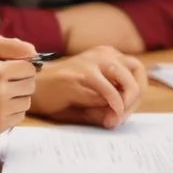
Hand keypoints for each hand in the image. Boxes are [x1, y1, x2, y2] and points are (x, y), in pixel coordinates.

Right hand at [0, 36, 37, 140]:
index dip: (20, 65)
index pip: (30, 67)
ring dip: (16, 96)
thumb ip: (3, 45)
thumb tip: (33, 51)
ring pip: (26, 103)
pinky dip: (9, 111)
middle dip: (19, 80)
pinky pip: (17, 118)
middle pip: (30, 85)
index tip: (6, 66)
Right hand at [30, 46, 145, 128]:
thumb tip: (119, 118)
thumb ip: (107, 107)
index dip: (138, 93)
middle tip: (125, 115)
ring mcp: (92, 62)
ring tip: (117, 116)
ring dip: (128, 102)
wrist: (33, 88)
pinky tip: (110, 116)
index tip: (126, 112)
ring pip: (127, 80)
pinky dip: (114, 105)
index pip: (137, 70)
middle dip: (137, 96)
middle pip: (137, 70)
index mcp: (106, 55)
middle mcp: (102, 54)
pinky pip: (108, 91)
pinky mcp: (81, 75)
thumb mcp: (90, 100)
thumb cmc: (61, 94)